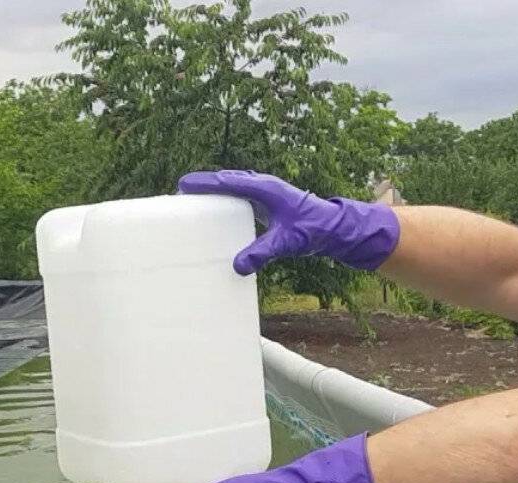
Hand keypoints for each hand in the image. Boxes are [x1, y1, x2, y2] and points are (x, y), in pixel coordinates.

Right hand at [177, 170, 400, 275]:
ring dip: (215, 191)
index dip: (205, 183)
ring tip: (194, 199)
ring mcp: (266, 193)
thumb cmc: (314, 229)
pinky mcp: (268, 203)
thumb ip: (262, 253)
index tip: (184, 184)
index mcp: (265, 188)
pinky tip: (218, 213)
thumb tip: (237, 267)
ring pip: (234, 187)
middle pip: (228, 180)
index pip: (229, 182)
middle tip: (182, 190)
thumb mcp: (286, 243)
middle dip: (205, 184)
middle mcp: (264, 186)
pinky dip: (226, 201)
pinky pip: (241, 198)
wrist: (335, 228)